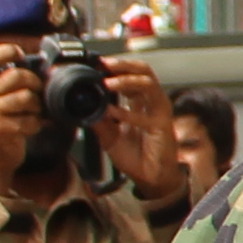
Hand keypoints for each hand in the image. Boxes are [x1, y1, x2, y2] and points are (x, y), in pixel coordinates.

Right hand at [0, 50, 55, 188]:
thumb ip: (9, 84)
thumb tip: (40, 68)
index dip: (8, 51)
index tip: (20, 55)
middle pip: (18, 75)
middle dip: (34, 85)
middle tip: (36, 98)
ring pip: (27, 97)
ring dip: (36, 108)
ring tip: (30, 116)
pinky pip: (30, 119)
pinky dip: (35, 126)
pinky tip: (26, 131)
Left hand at [98, 56, 175, 191]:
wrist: (151, 179)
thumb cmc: (135, 156)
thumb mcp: (109, 136)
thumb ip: (98, 120)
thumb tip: (80, 105)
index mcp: (140, 101)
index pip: (131, 74)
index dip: (115, 66)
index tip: (96, 64)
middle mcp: (151, 102)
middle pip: (142, 70)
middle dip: (122, 64)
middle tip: (103, 64)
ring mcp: (158, 112)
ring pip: (147, 84)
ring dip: (125, 81)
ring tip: (106, 83)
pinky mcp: (161, 126)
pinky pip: (143, 115)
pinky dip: (126, 112)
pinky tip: (111, 112)